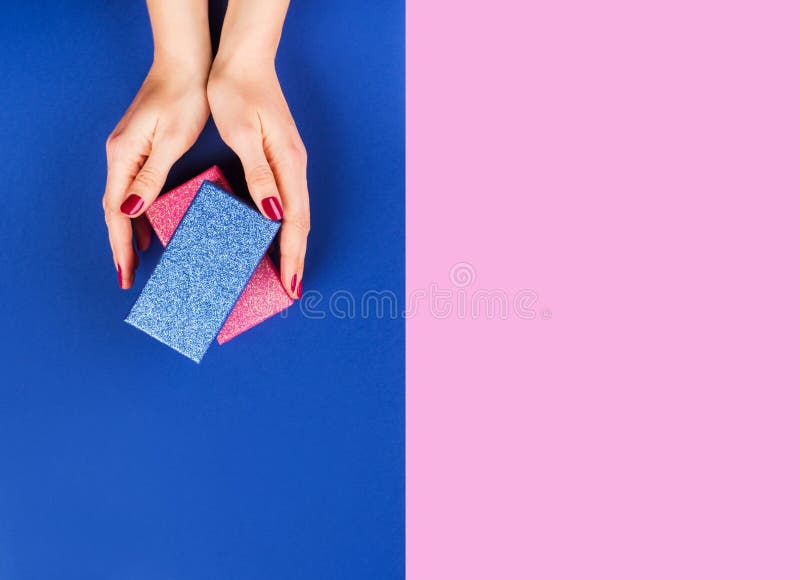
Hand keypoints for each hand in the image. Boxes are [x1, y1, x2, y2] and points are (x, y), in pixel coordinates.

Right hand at [103, 64, 209, 288]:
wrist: (185, 64)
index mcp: (125, 157)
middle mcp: (120, 156)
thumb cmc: (183, 98)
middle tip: (127, 276)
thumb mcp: (171, 140)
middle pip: (115, 210)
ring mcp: (129, 152)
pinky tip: (146, 224)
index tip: (125, 273)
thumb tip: (131, 210)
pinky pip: (134, 188)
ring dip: (127, 231)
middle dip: (120, 245)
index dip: (120, 245)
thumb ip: (151, 176)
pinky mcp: (142, 148)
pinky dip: (137, 211)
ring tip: (134, 259)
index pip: (117, 211)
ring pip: (124, 200)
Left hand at [207, 57, 309, 298]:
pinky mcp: (279, 159)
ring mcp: (288, 163)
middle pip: (300, 223)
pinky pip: (285, 201)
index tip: (291, 285)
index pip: (294, 221)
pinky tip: (273, 235)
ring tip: (284, 272)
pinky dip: (283, 226)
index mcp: (287, 164)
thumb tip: (275, 213)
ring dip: (291, 244)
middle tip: (290, 290)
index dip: (293, 256)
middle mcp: (293, 167)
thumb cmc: (238, 93)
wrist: (244, 59)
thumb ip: (260, 175)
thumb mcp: (244, 133)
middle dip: (296, 258)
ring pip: (294, 214)